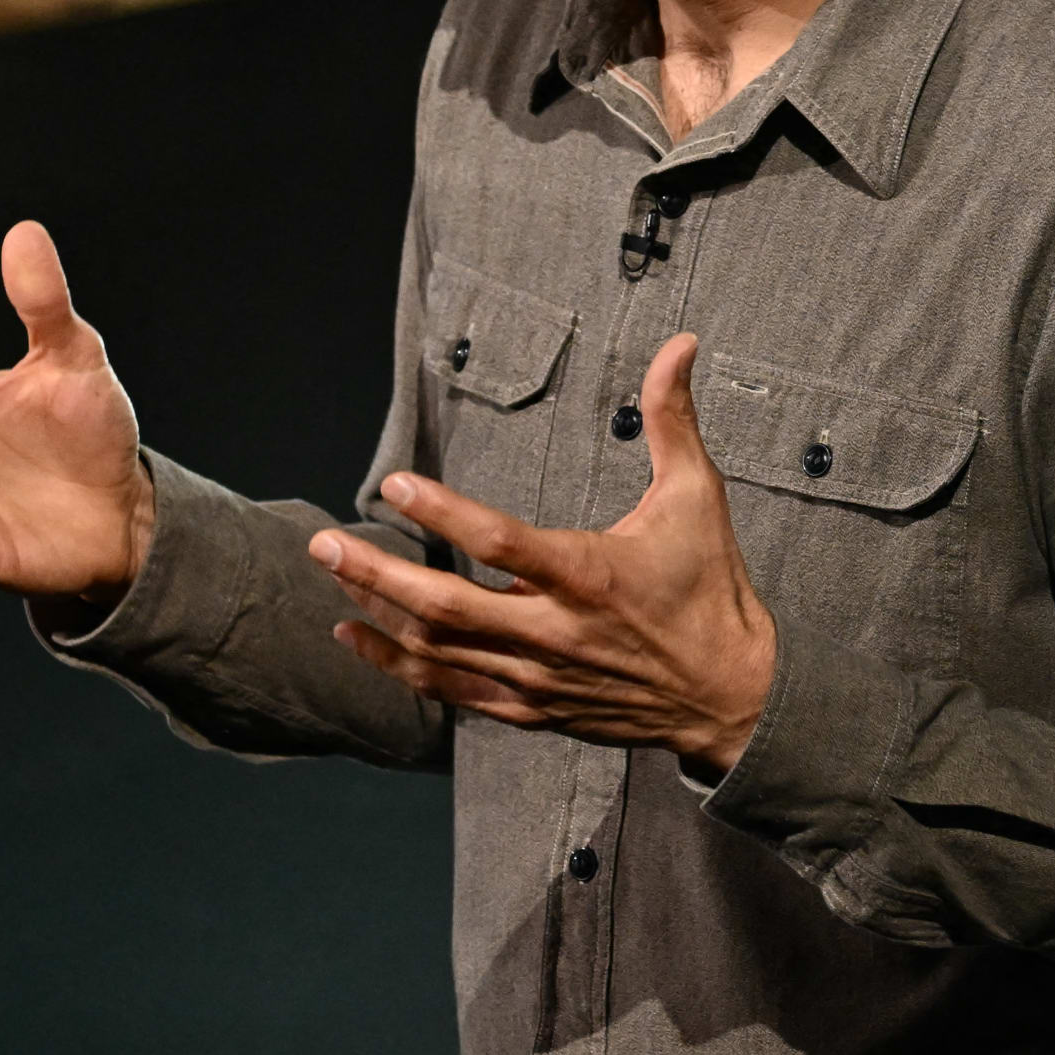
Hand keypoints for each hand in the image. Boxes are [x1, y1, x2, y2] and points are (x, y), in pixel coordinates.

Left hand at [313, 335, 779, 769]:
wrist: (730, 693)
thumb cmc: (710, 587)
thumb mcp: (698, 495)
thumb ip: (673, 419)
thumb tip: (681, 345)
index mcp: (589, 574)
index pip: (498, 542)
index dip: (440, 512)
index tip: (394, 484)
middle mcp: (554, 631)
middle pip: (442, 608)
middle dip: (374, 572)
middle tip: (323, 541)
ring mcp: (538, 676)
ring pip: (435, 651)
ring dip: (377, 612)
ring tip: (335, 573)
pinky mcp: (531, 708)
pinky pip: (449, 690)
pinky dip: (396, 664)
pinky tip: (358, 634)